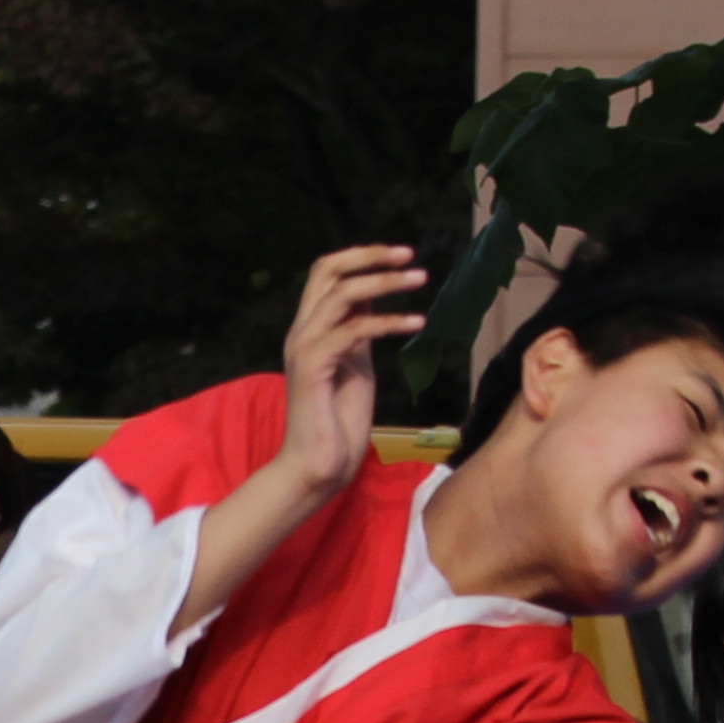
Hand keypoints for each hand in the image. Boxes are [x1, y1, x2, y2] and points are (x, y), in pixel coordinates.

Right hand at [273, 245, 428, 502]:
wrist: (317, 466)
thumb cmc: (338, 423)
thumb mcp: (355, 365)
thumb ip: (358, 333)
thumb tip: (374, 304)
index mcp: (310, 329)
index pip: (326, 273)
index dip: (360, 257)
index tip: (398, 256)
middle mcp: (302, 331)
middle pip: (327, 270)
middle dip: (370, 256)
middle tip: (410, 255)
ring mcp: (304, 347)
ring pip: (343, 293)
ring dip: (386, 282)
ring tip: (421, 279)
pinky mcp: (313, 366)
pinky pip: (353, 329)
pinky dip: (389, 321)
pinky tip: (416, 323)